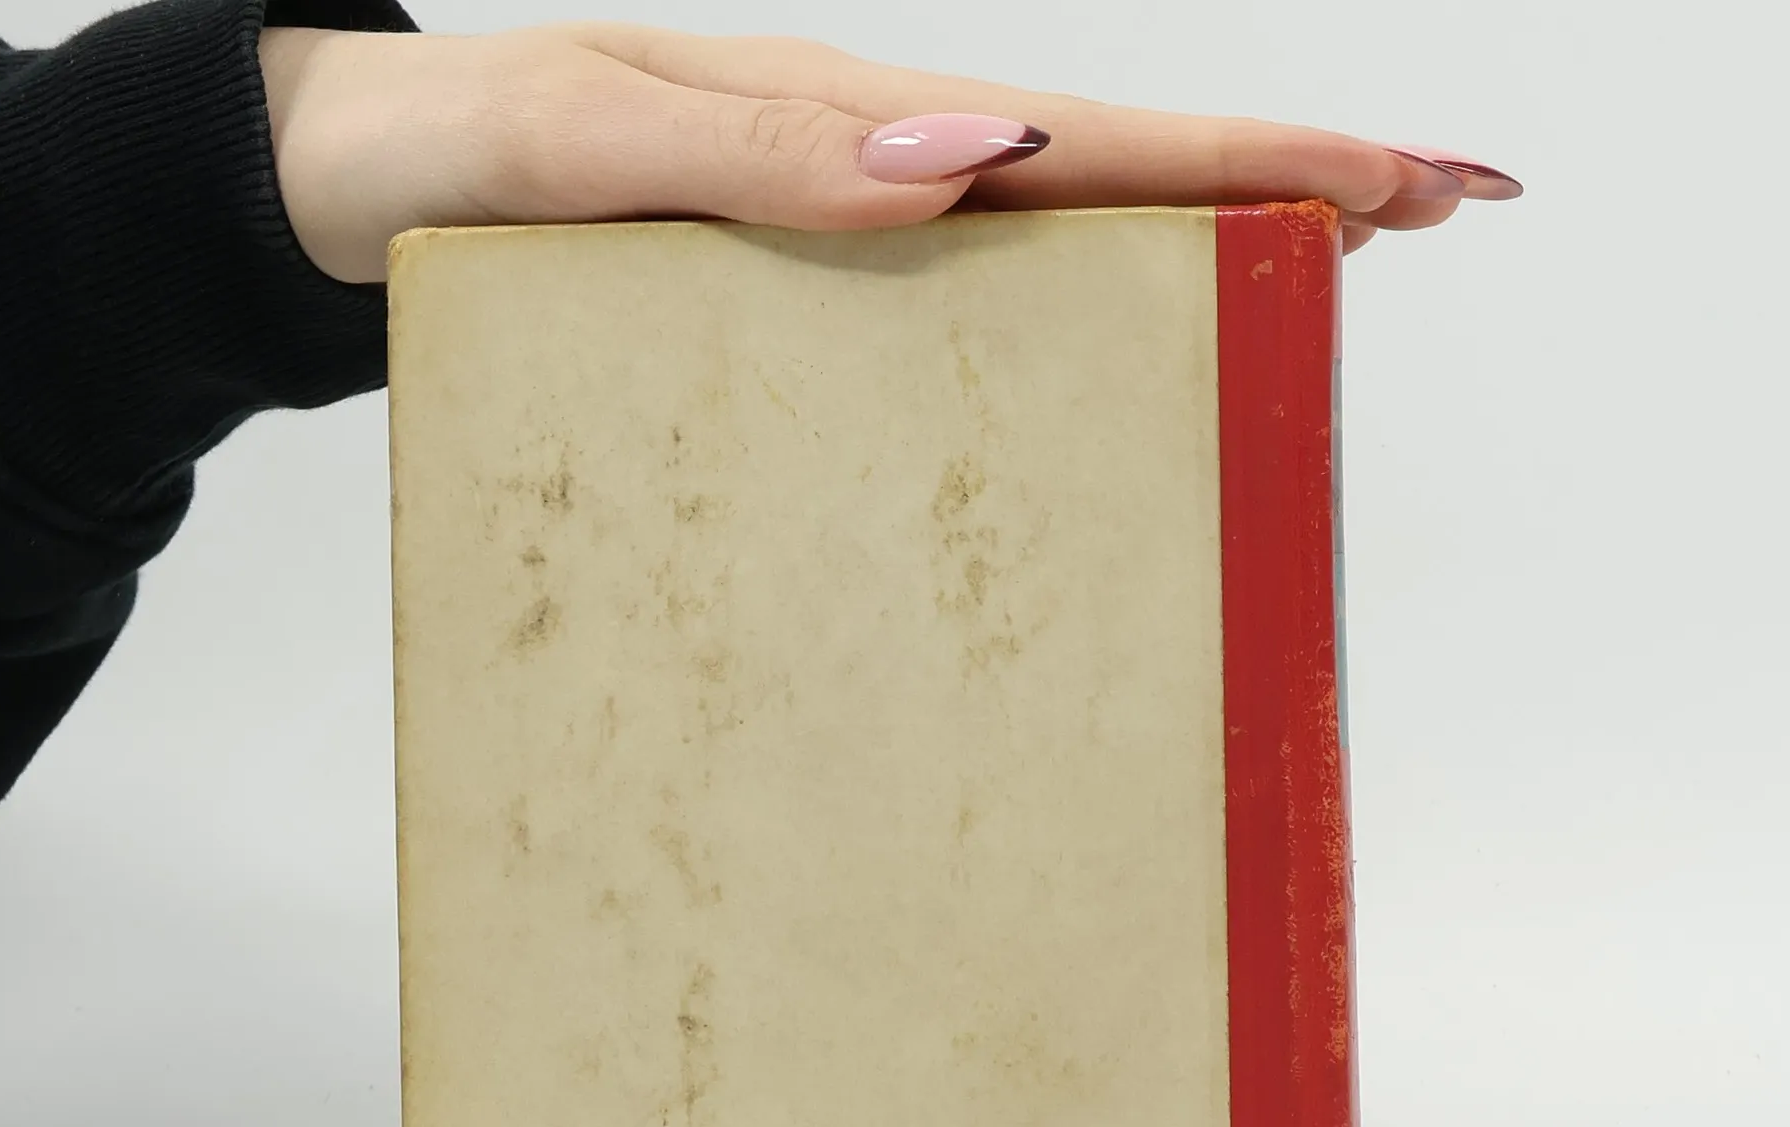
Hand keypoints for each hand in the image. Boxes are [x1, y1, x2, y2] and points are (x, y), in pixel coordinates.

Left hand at [260, 23, 1519, 284]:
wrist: (346, 195)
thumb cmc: (448, 165)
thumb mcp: (586, 144)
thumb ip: (758, 158)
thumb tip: (971, 166)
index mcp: (843, 123)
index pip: (1088, 134)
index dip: (1256, 157)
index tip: (1411, 178)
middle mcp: (868, 169)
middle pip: (1112, 169)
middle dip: (1286, 183)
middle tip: (1444, 210)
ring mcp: (843, 226)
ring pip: (1059, 231)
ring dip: (1204, 241)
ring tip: (1336, 265)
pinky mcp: (801, 286)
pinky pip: (966, 300)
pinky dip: (1075, 306)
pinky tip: (1125, 340)